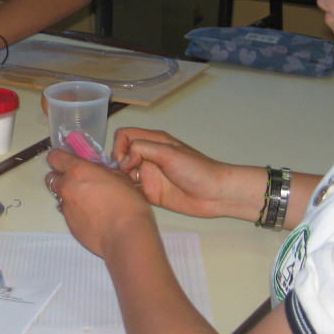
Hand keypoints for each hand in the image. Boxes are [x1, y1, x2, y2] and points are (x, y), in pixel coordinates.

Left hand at [45, 148, 150, 259]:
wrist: (125, 235)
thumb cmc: (127, 204)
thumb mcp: (119, 176)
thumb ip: (101, 170)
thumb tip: (96, 171)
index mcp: (78, 170)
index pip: (54, 157)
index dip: (59, 158)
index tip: (66, 160)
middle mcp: (66, 187)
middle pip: (51, 178)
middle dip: (62, 177)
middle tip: (79, 182)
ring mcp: (65, 207)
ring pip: (60, 196)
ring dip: (69, 196)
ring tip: (89, 202)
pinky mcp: (69, 224)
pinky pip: (68, 213)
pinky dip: (76, 212)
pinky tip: (92, 217)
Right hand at [111, 128, 257, 219]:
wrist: (215, 194)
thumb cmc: (196, 169)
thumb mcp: (168, 153)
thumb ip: (142, 149)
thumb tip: (123, 161)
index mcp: (153, 142)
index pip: (124, 135)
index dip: (119, 146)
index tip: (126, 162)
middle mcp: (148, 157)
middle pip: (121, 154)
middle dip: (118, 164)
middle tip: (127, 176)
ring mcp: (149, 175)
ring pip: (123, 173)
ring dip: (121, 179)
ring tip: (128, 188)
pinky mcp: (151, 193)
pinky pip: (132, 191)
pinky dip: (127, 193)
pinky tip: (132, 198)